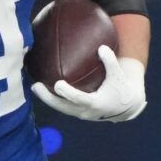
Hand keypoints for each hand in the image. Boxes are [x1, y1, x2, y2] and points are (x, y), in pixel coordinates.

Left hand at [31, 47, 146, 122]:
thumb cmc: (121, 88)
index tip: (58, 84)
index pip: (79, 99)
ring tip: (35, 87)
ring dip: (47, 99)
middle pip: (63, 107)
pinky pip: (62, 106)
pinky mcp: (77, 112)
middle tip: (36, 86)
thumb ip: (110, 61)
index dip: (68, 93)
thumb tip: (101, 47)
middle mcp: (86, 111)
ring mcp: (80, 113)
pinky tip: (43, 88)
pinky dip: (53, 99)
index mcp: (96, 103)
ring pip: (60, 108)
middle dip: (48, 98)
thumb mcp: (118, 75)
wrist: (125, 107)